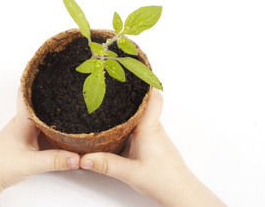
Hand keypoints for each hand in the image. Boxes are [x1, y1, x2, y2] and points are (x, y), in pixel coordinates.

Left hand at [0, 88, 79, 206]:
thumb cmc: (1, 167)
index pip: (28, 92)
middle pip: (38, 101)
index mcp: (23, 121)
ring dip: (53, 109)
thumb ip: (55, 161)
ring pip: (41, 115)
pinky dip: (52, 124)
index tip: (50, 69)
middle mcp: (23, 122)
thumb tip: (78, 158)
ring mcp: (24, 130)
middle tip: (69, 84)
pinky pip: (42, 127)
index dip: (38, 79)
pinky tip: (62, 127)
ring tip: (71, 102)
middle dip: (52, 93)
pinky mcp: (26, 140)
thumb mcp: (31, 164)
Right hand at [80, 89, 225, 206]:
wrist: (181, 194)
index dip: (144, 82)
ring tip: (110, 101)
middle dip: (129, 93)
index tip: (132, 70)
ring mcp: (154, 135)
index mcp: (149, 128)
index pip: (152, 97)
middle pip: (143, 102)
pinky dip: (130, 120)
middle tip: (113, 83)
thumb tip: (84, 158)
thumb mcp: (130, 173)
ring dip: (129, 107)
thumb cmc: (163, 181)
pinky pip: (140, 125)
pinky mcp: (152, 143)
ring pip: (141, 114)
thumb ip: (106, 164)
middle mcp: (153, 127)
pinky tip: (117, 125)